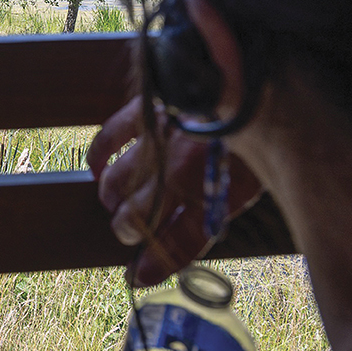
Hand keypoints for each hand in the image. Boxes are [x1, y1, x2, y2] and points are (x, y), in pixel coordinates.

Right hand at [86, 96, 262, 286]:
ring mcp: (160, 142)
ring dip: (112, 201)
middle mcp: (182, 171)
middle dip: (126, 231)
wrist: (251, 75)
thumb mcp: (251, 178)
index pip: (180, 241)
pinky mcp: (146, 111)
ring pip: (118, 185)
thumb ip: (217, 204)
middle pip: (138, 217)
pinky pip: (110, 138)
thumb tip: (177, 232)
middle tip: (126, 233)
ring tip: (113, 205)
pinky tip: (95, 171)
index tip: (137, 275)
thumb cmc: (256, 130)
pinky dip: (97, 157)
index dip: (156, 263)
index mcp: (217, 192)